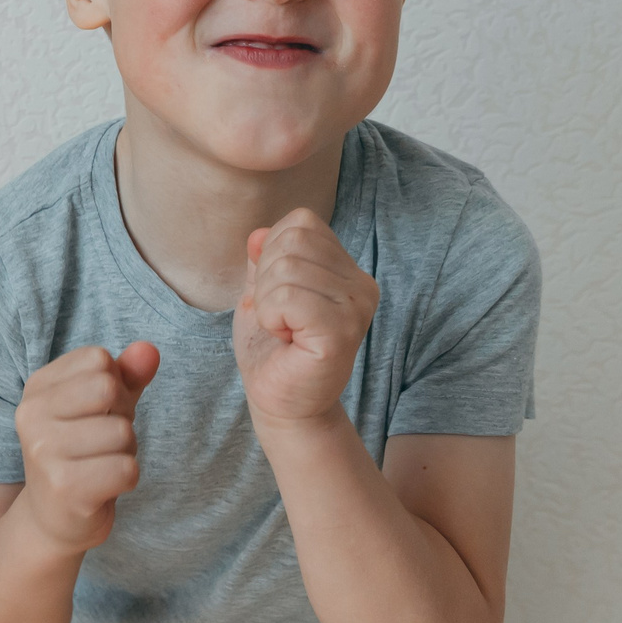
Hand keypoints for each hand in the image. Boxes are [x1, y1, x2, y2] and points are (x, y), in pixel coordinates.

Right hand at [11, 341, 160, 552]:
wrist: (53, 518)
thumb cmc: (82, 453)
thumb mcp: (101, 408)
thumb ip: (126, 375)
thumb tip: (150, 350)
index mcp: (36, 387)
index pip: (98, 359)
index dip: (114, 384)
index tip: (97, 412)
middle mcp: (31, 415)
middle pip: (108, 389)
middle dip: (122, 416)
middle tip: (103, 441)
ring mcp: (44, 451)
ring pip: (121, 432)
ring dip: (126, 451)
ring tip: (101, 464)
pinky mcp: (64, 487)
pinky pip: (126, 468)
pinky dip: (127, 478)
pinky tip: (104, 486)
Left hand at [233, 208, 378, 425]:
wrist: (279, 400)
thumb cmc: (272, 347)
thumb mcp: (262, 290)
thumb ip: (263, 258)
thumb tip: (258, 233)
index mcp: (348, 268)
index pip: (301, 222)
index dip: (271, 253)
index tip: (278, 295)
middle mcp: (362, 284)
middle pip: (293, 241)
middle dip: (266, 277)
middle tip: (278, 316)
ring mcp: (357, 307)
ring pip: (286, 268)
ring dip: (267, 302)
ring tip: (284, 330)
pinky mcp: (342, 331)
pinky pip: (287, 297)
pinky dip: (270, 316)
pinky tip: (286, 339)